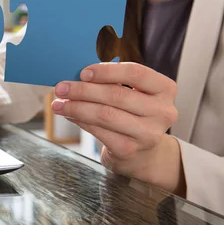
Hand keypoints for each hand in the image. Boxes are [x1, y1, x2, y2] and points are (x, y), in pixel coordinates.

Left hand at [50, 62, 183, 193]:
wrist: (142, 153)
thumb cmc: (133, 116)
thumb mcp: (134, 95)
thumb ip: (113, 83)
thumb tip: (77, 76)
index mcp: (165, 89)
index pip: (136, 73)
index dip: (107, 71)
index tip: (83, 72)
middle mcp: (162, 111)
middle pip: (116, 95)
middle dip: (83, 90)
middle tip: (61, 88)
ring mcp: (147, 133)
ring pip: (105, 114)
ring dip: (76, 107)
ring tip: (58, 104)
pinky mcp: (130, 149)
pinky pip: (98, 131)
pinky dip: (80, 121)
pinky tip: (68, 115)